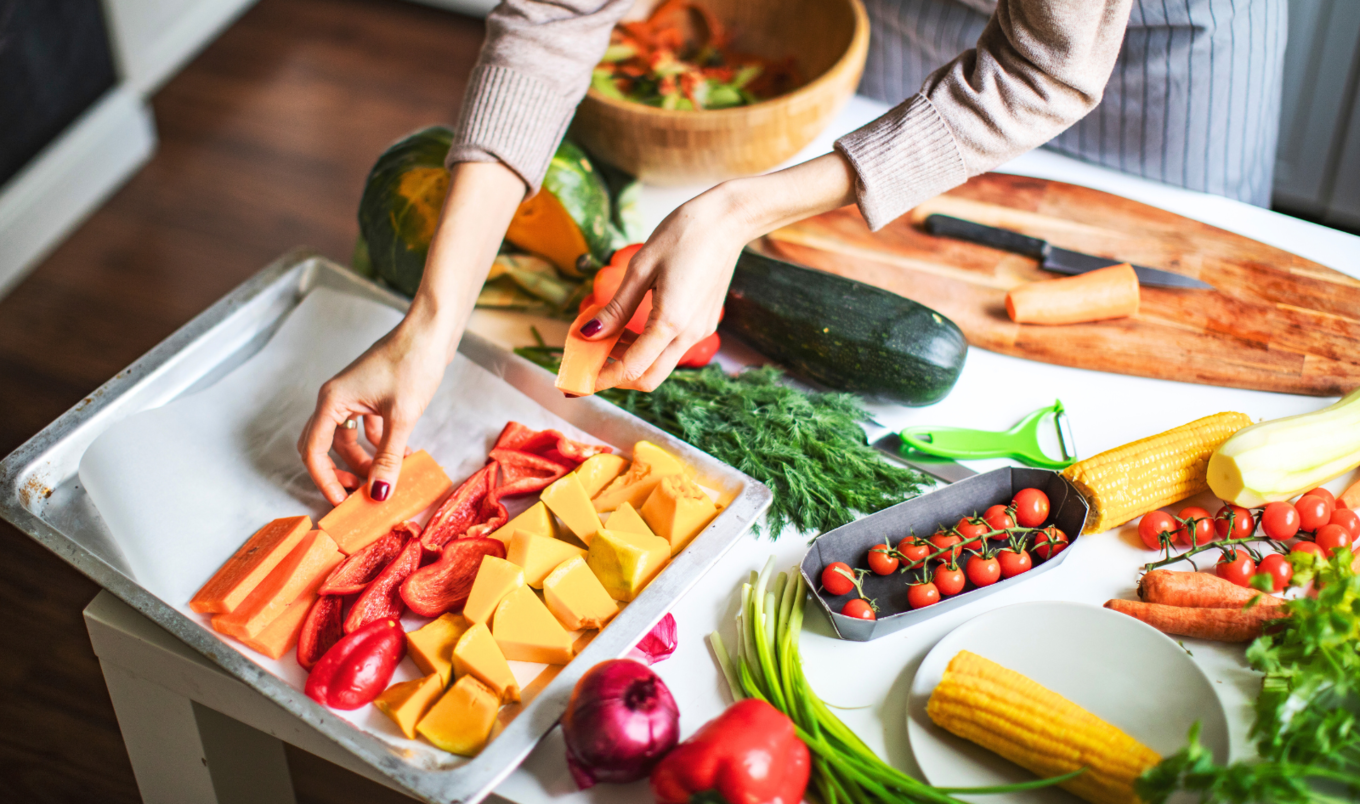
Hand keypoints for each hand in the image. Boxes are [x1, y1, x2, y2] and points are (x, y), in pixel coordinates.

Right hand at [297, 313, 449, 505]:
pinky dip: (379, 445)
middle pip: (325, 446)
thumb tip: (378, 494)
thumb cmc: (412, 363)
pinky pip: (366, 429)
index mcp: (332, 400)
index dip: (325, 480)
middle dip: (339, 473)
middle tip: (358, 494)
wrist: (431, 331)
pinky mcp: (371, 396)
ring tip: (388, 478)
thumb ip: (388, 457)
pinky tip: (403, 456)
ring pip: (347, 440)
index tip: (342, 502)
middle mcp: (336, 398)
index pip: (314, 450)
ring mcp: (354, 397)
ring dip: (364, 461)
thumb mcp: (401, 416)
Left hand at [583, 152, 857, 391]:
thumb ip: (616, 308)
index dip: (602, 378)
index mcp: (670, 322)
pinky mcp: (704, 322)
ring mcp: (700, 330)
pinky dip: (648, 347)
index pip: (632, 368)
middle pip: (649, 377)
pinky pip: (673, 348)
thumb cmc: (683, 235)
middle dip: (617, 377)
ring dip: (632, 360)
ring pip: (661, 364)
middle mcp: (689, 334)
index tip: (579, 380)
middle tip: (590, 364)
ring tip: (606, 338)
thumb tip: (588, 334)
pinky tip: (632, 326)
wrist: (728, 220)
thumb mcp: (641, 268)